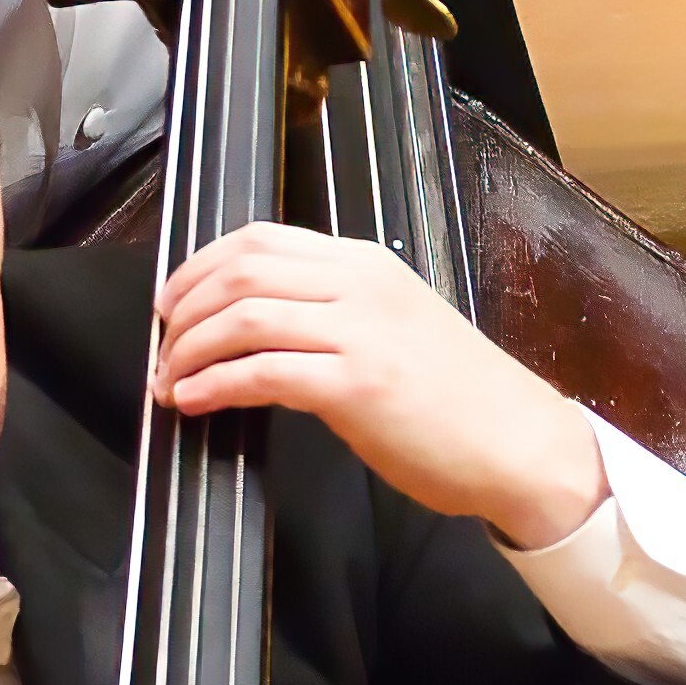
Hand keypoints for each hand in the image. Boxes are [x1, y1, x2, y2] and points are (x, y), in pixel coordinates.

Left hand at [151, 223, 610, 548]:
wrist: (523, 445)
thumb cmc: (462, 401)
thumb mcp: (396, 327)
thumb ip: (336, 313)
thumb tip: (260, 324)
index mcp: (366, 264)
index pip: (259, 239)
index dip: (198, 266)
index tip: (170, 301)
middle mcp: (360, 285)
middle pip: (239, 271)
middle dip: (182, 309)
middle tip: (161, 345)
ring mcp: (359, 333)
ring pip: (242, 317)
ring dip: (188, 350)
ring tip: (168, 380)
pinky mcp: (357, 386)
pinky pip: (261, 371)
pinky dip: (214, 384)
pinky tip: (194, 401)